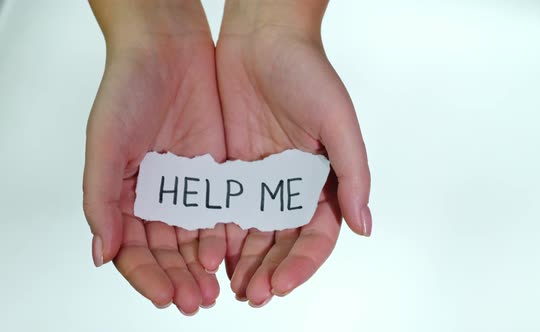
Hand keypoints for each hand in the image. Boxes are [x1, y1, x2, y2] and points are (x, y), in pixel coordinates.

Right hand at [83, 0, 225, 314]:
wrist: (167, 48)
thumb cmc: (127, 90)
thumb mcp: (106, 143)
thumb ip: (101, 199)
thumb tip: (100, 253)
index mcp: (122, 195)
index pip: (132, 250)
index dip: (148, 277)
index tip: (165, 298)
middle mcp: (155, 197)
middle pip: (166, 252)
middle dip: (179, 279)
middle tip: (196, 301)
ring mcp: (187, 186)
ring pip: (195, 238)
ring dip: (203, 266)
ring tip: (216, 288)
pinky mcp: (216, 172)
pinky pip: (221, 210)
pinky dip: (225, 234)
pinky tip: (233, 253)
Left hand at [216, 0, 371, 306]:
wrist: (262, 37)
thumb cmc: (308, 72)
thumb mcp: (338, 121)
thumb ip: (353, 174)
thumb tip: (365, 226)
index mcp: (323, 180)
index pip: (316, 236)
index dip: (301, 264)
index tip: (280, 284)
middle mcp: (292, 185)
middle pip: (283, 242)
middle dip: (269, 271)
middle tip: (252, 294)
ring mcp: (261, 179)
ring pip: (253, 232)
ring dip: (244, 261)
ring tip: (231, 286)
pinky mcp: (232, 168)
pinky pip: (225, 208)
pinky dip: (220, 234)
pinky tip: (210, 254)